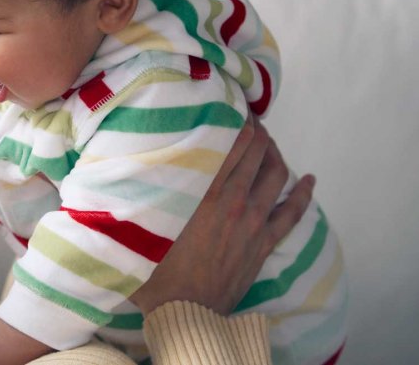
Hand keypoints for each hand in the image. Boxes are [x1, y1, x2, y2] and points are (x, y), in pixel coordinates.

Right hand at [128, 118, 313, 315]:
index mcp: (206, 193)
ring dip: (275, 153)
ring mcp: (254, 222)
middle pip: (257, 153)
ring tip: (268, 142)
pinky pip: (292, 212)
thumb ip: (133, 196)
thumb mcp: (140, 227)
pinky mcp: (264, 243)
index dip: (238, 121)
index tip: (234, 106)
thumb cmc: (156, 271)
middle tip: (249, 119)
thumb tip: (109, 174)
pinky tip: (309, 180)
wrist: (185, 312)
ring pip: (276, 175)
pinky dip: (303, 193)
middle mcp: (235, 202)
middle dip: (257, 131)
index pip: (233, 145)